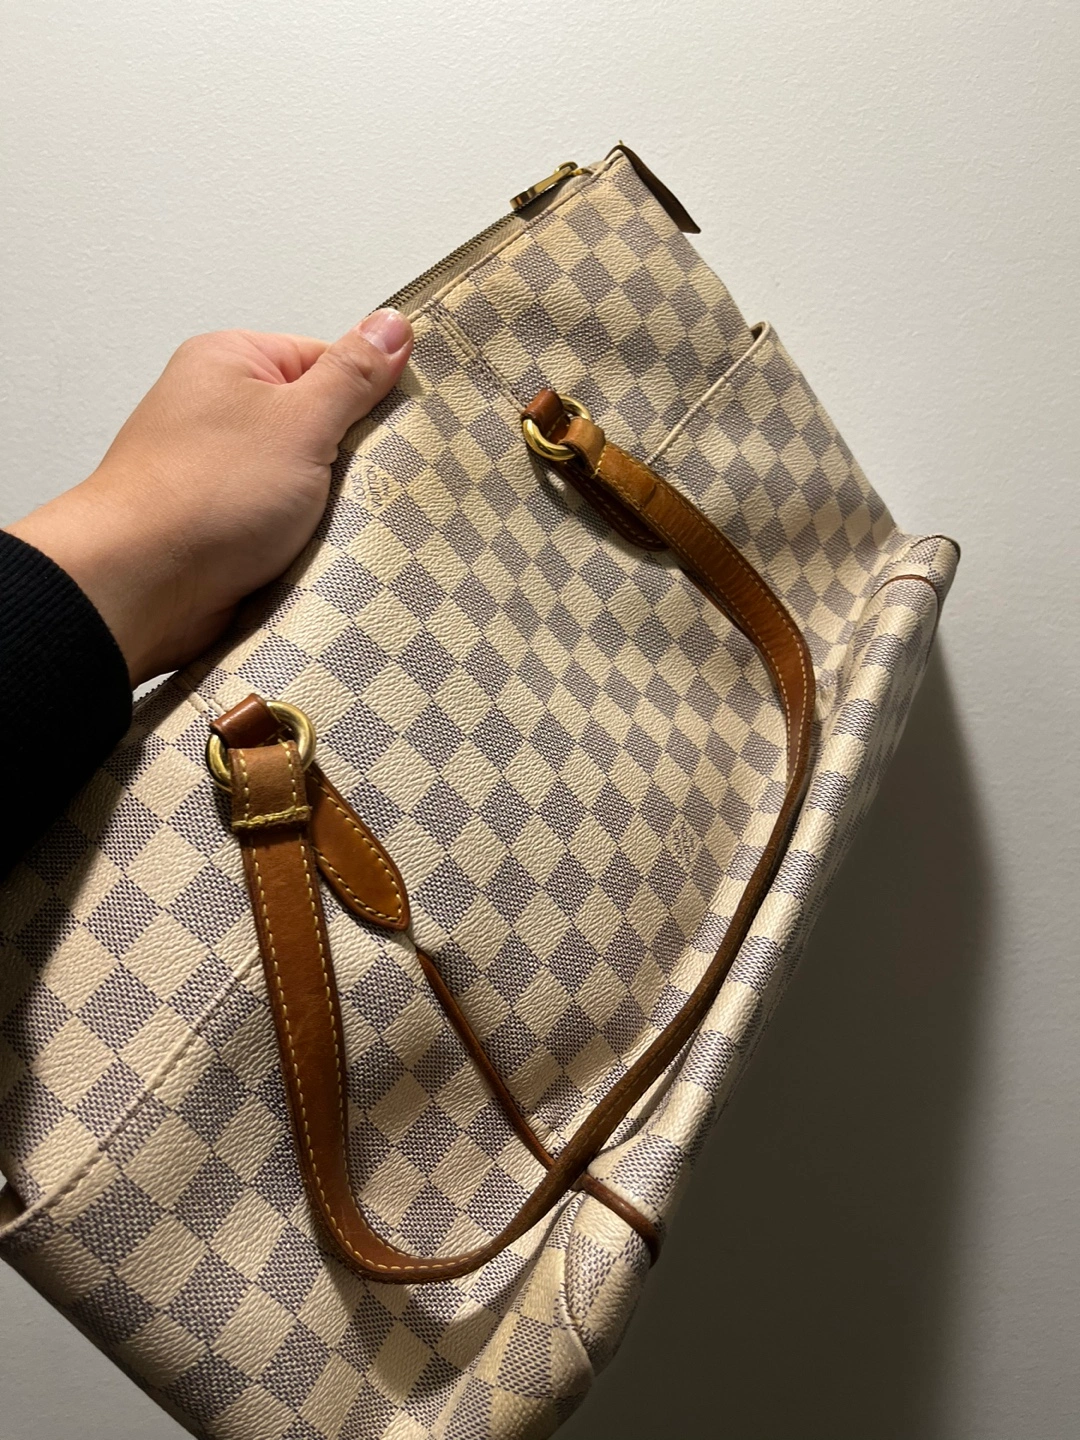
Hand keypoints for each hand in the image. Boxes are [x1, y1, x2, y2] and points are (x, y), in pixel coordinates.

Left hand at [6, 310, 412, 684]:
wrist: (139, 586)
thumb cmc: (205, 495)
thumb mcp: (300, 421)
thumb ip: (352, 375)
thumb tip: (392, 327)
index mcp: (232, 361)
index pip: (330, 361)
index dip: (369, 398)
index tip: (396, 432)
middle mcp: (218, 409)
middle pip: (319, 423)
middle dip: (350, 461)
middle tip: (368, 485)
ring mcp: (218, 469)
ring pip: (304, 480)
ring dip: (328, 509)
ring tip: (336, 525)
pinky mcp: (220, 523)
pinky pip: (281, 522)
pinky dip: (302, 539)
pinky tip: (315, 552)